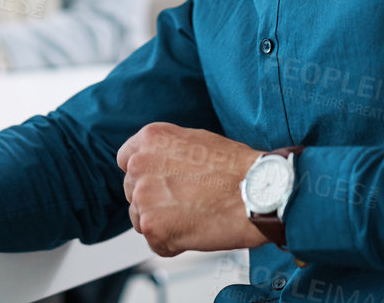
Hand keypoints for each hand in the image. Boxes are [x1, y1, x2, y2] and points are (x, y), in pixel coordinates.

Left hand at [116, 122, 264, 256]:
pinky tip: (196, 231)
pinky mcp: (152, 227)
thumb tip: (157, 166)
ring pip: (140, 219)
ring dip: (162, 223)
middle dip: (153, 201)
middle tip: (184, 205)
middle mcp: (139, 164)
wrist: (257, 192)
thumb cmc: (237, 168)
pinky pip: (156, 243)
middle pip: (131, 191)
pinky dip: (174, 244)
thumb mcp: (194, 140)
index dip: (144, 176)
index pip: (126, 160)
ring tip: (194, 217)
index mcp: (149, 139)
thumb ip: (166, 151)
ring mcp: (143, 196)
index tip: (156, 184)